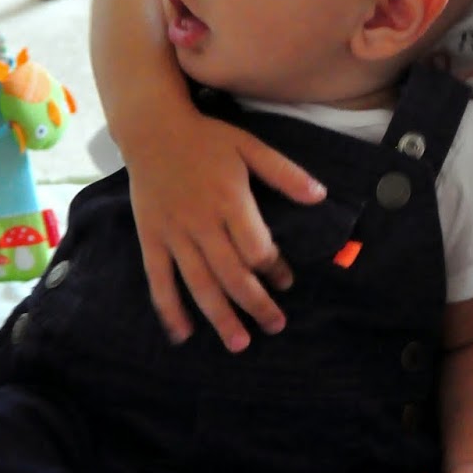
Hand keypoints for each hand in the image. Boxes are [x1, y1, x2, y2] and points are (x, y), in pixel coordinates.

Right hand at [127, 113, 324, 351]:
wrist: (151, 128)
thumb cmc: (206, 139)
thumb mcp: (250, 146)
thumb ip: (284, 173)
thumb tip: (320, 196)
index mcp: (230, 200)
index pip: (256, 248)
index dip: (274, 269)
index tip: (286, 281)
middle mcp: (202, 222)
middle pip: (232, 274)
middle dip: (256, 304)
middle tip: (275, 326)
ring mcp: (174, 234)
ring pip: (199, 283)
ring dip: (219, 316)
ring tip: (238, 343)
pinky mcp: (151, 239)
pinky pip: (159, 279)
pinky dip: (169, 308)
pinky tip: (182, 334)